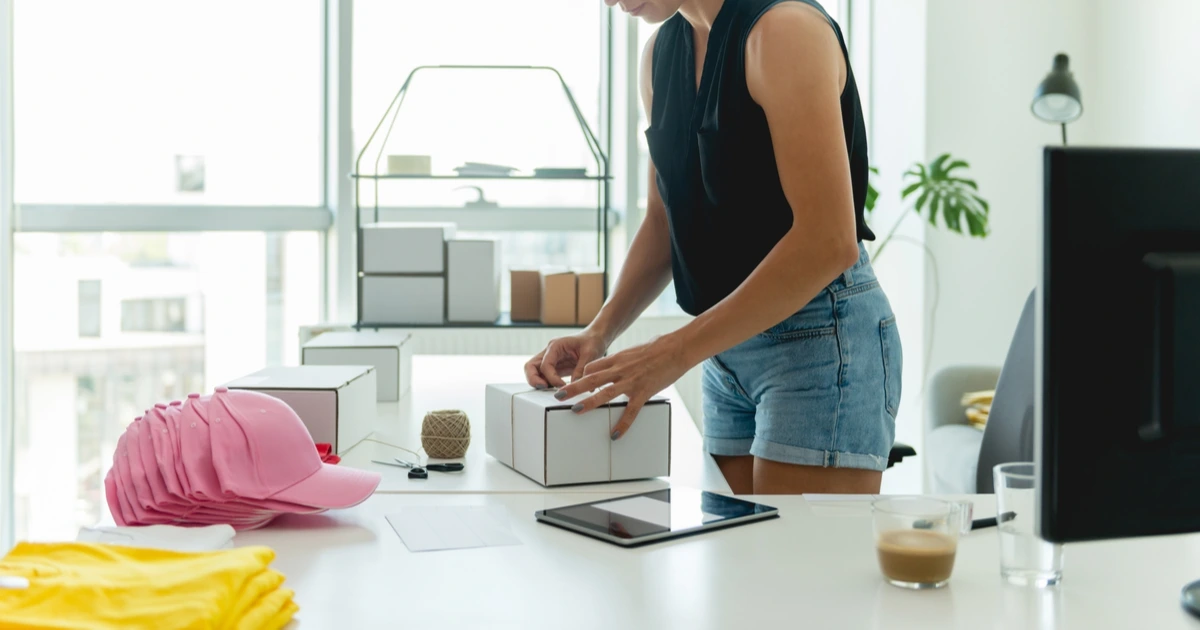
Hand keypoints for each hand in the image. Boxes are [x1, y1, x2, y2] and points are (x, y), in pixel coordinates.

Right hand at [525, 331, 608, 388]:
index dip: (551, 378)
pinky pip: (544, 377)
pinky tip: (557, 389)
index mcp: (555, 346)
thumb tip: (574, 385)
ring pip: (534, 372)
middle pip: (530, 366)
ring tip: (551, 391)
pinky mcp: (555, 367)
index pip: (545, 364)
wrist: (595, 338)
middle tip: (544, 389)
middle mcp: (549, 352)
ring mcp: (550, 360)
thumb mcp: (590, 354)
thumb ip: (581, 369)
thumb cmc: (592, 341)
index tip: (562, 386)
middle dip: (534, 380)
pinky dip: (547, 384)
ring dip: (538, 383)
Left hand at [553, 334, 692, 439]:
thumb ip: (624, 359)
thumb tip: (619, 364)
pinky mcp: (643, 392)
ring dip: (588, 402)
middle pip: (591, 378)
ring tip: (575, 411)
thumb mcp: (635, 350)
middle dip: (573, 387)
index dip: (581, 375)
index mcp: (618, 358)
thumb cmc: (658, 348)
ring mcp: (631, 381)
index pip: (592, 366)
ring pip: (604, 393)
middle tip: (558, 395)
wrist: (676, 348)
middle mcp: (620, 369)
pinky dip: (622, 424)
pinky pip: (630, 411)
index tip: (574, 383)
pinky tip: (615, 435)